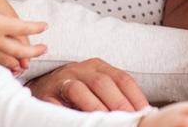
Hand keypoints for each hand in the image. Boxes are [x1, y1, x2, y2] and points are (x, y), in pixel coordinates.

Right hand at [0, 0, 46, 72]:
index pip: (22, 27)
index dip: (35, 27)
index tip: (44, 26)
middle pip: (19, 49)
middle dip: (33, 51)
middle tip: (44, 49)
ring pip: (8, 59)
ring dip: (19, 61)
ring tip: (26, 65)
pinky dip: (3, 68)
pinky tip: (5, 71)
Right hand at [27, 58, 149, 111]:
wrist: (42, 87)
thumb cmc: (77, 90)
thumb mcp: (98, 87)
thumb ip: (115, 95)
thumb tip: (140, 113)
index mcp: (98, 66)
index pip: (122, 78)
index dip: (135, 96)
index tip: (144, 112)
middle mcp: (81, 70)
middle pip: (103, 83)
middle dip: (118, 103)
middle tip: (128, 120)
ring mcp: (62, 81)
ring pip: (79, 90)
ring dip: (95, 107)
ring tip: (105, 122)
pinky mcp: (46, 95)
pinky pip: (56, 104)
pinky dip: (67, 113)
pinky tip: (78, 121)